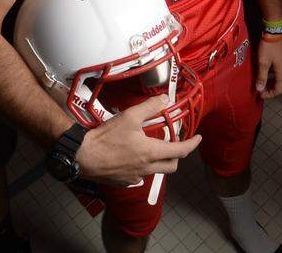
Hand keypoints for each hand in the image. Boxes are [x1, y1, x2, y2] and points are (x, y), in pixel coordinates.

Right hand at [74, 95, 201, 186]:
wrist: (82, 156)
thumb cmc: (106, 137)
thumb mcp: (129, 116)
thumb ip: (150, 107)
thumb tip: (166, 99)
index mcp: (151, 152)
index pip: (180, 151)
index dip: (192, 144)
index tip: (198, 138)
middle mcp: (147, 168)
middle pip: (172, 166)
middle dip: (177, 155)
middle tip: (174, 143)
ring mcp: (135, 178)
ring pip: (155, 171)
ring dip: (159, 161)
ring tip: (151, 148)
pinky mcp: (124, 182)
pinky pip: (140, 177)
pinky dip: (143, 167)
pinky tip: (133, 158)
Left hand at [255, 36, 281, 98]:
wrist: (277, 30)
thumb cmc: (269, 46)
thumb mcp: (263, 62)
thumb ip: (262, 77)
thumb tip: (260, 90)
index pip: (279, 90)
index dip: (269, 95)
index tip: (260, 95)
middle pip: (281, 85)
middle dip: (270, 89)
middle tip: (260, 89)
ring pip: (281, 78)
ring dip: (272, 81)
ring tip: (262, 82)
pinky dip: (275, 75)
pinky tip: (267, 71)